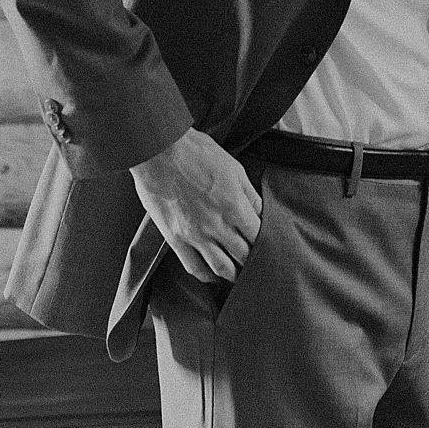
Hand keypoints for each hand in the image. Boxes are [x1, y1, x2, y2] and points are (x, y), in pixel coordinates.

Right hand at [130, 127, 261, 283]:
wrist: (160, 151)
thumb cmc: (195, 152)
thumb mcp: (232, 167)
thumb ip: (248, 194)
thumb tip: (260, 212)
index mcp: (234, 206)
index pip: (258, 236)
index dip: (266, 243)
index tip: (269, 245)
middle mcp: (217, 225)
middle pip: (243, 256)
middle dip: (252, 261)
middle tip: (256, 263)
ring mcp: (195, 235)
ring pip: (221, 268)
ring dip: (233, 275)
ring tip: (238, 274)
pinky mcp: (176, 239)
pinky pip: (194, 267)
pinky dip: (206, 276)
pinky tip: (213, 275)